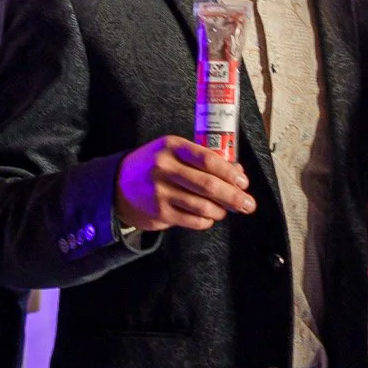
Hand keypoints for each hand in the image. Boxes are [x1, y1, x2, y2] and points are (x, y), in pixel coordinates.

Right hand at [115, 135, 253, 232]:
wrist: (118, 185)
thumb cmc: (155, 166)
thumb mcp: (174, 153)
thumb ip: (204, 159)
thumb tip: (238, 172)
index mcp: (172, 147)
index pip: (208, 159)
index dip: (230, 172)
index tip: (244, 182)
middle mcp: (165, 168)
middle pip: (208, 185)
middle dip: (234, 196)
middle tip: (249, 204)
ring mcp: (160, 192)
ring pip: (202, 205)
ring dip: (221, 210)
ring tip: (226, 210)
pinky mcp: (159, 212)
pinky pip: (192, 220)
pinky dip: (206, 220)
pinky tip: (209, 217)